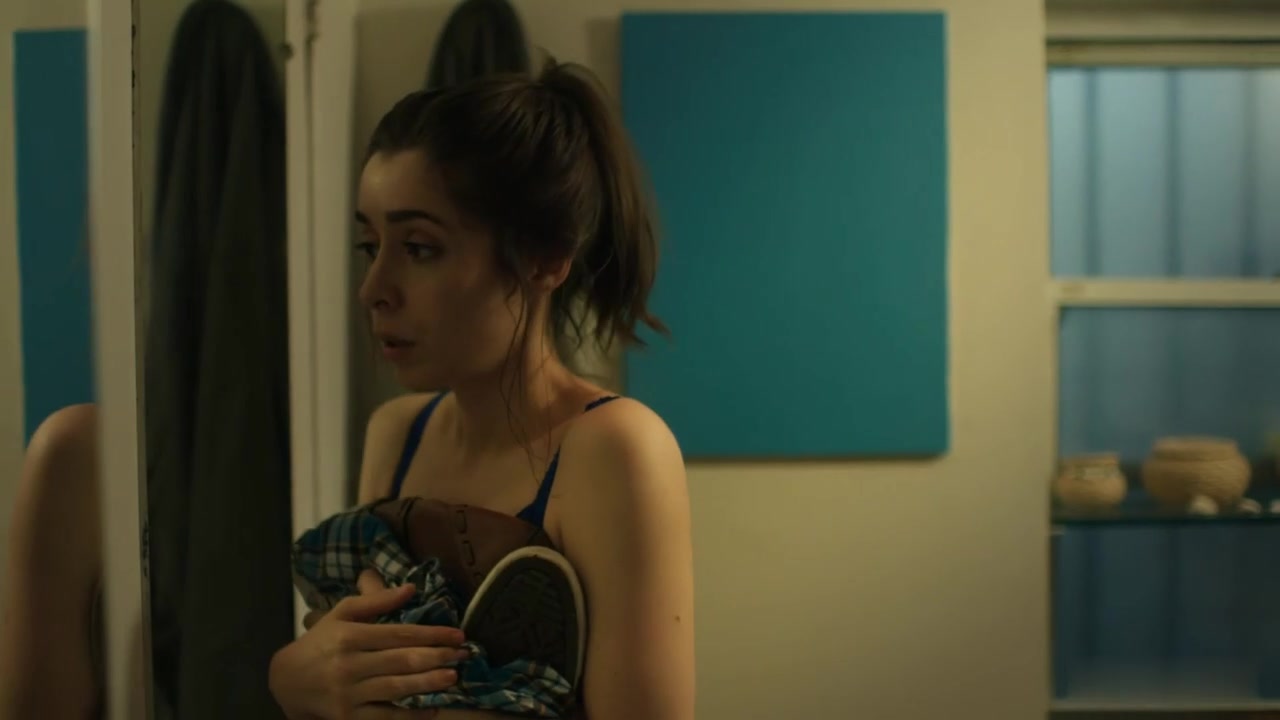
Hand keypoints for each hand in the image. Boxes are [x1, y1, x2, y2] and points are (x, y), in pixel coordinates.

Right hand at [270, 573, 468, 719]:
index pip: (399, 634)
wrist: (287, 681)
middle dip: (437, 657)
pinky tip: (432, 709)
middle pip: (401, 661)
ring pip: (396, 688)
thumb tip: (412, 588)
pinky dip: (410, 715)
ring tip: (453, 678)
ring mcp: (348, 694)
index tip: (458, 634)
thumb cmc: (321, 642)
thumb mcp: (342, 614)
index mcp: (350, 635)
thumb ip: (376, 600)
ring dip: (428, 684)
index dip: (432, 634)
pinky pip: (384, 717)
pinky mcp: (347, 717)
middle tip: (464, 655)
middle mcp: (349, 664)